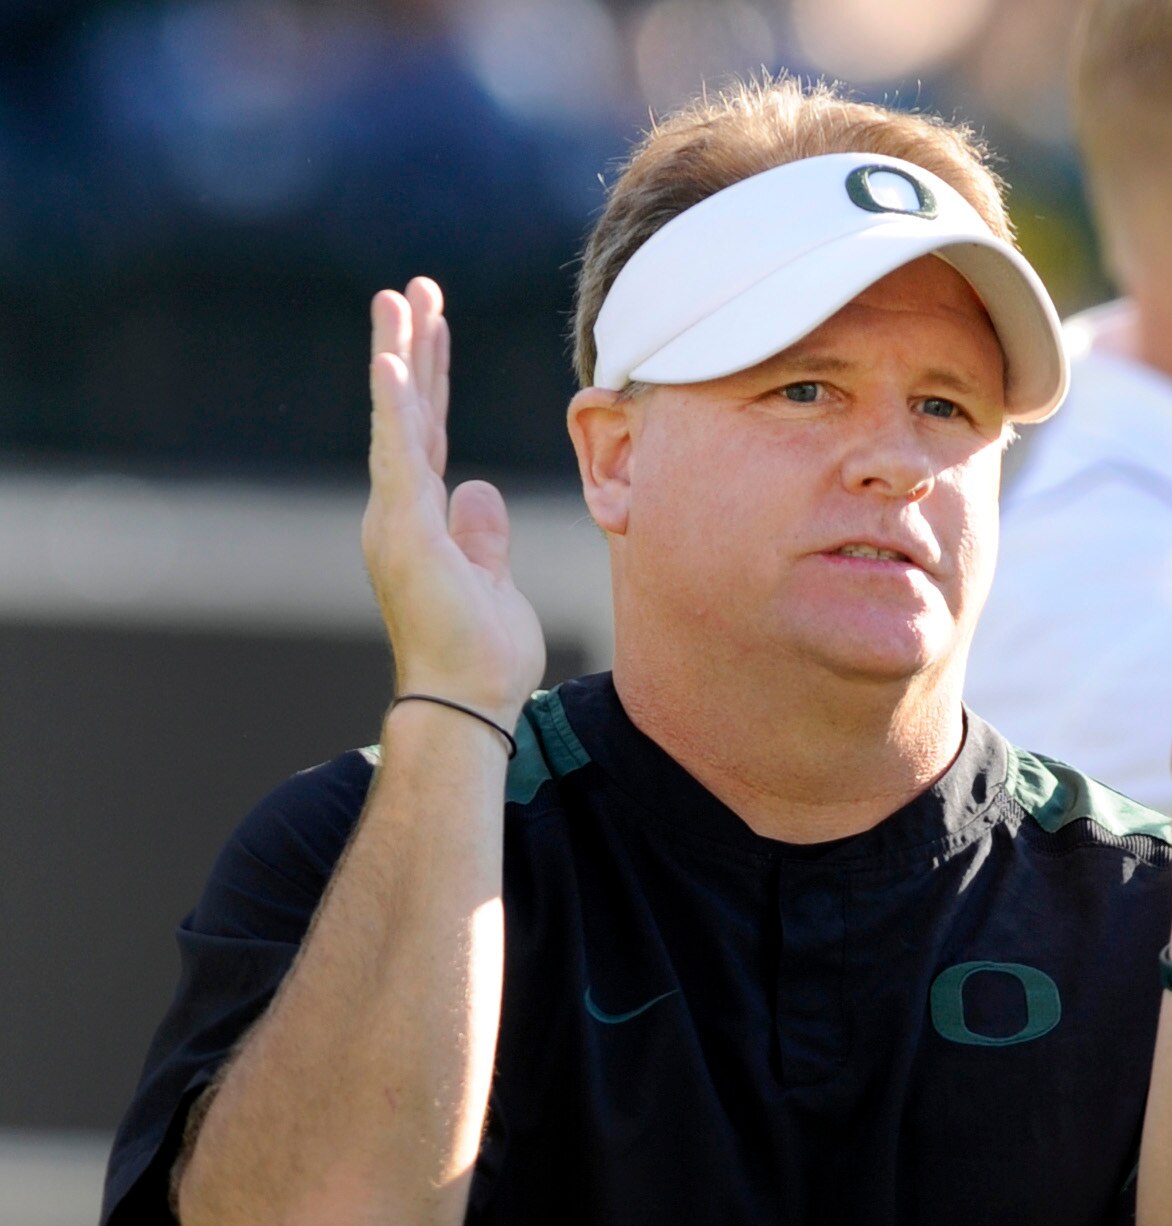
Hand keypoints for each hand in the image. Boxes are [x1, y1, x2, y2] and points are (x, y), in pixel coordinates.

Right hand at [361, 277, 545, 725]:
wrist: (464, 705)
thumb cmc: (480, 661)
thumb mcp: (494, 583)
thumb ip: (483, 535)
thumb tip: (480, 490)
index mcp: (422, 523)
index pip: (428, 436)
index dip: (431, 380)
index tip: (433, 329)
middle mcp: (400, 513)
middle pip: (409, 414)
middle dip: (413, 347)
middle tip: (414, 289)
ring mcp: (398, 519)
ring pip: (399, 420)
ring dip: (399, 355)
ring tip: (399, 297)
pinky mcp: (405, 529)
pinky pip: (400, 453)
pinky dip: (394, 405)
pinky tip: (391, 358)